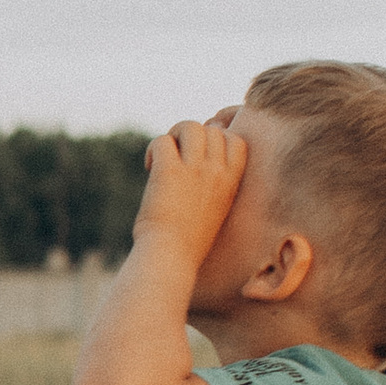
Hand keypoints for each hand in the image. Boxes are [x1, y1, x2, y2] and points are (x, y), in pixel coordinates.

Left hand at [133, 118, 248, 264]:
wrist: (172, 258)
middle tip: (176, 157)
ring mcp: (195, 169)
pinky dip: (152, 149)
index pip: (236, 140)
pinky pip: (162, 141)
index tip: (200, 154)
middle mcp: (217, 172)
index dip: (217, 138)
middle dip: (191, 136)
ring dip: (173, 136)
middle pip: (211, 130)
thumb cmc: (188, 241)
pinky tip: (149, 167)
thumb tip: (193, 155)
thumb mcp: (214, 209)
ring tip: (163, 157)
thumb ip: (212, 183)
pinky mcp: (169, 171)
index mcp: (231, 182)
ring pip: (189, 126)